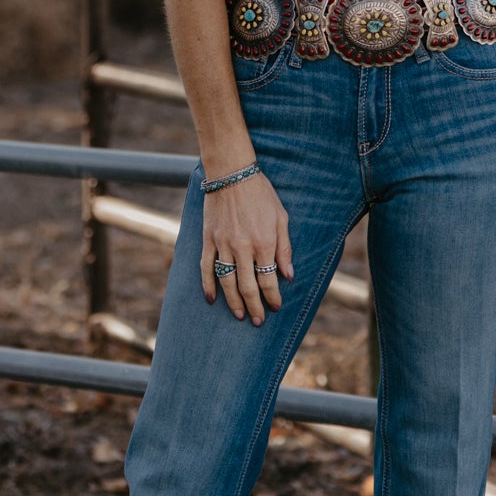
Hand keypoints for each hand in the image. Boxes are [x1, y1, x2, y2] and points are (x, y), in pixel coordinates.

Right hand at [200, 171, 293, 324]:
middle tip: (257, 321)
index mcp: (264, 242)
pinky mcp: (208, 240)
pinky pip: (206, 268)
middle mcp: (243, 247)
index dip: (273, 297)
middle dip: (254, 306)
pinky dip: (208, 285)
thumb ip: (285, 248)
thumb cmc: (261, 194)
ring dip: (233, 301)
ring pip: (227, 281)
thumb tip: (289, 275)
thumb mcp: (281, 218)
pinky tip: (212, 299)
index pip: (269, 279)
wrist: (232, 173)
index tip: (275, 308)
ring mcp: (223, 245)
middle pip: (248, 286)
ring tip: (239, 315)